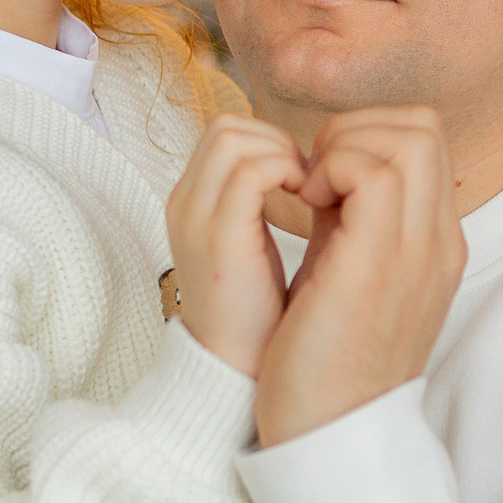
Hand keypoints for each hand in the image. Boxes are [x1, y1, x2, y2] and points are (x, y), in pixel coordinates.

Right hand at [165, 112, 303, 374]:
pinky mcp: (218, 238)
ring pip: (234, 137)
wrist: (240, 375)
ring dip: (285, 154)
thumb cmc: (261, 316)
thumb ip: (269, 200)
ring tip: (314, 192)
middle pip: (227, 126)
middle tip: (315, 181)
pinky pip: (250, 172)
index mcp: (194, 204)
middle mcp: (185, 204)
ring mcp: (196, 219)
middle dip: (280, 141)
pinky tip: (313, 203)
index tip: (310, 179)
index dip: (273, 142)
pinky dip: (287, 173)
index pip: (227, 132)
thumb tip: (317, 165)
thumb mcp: (258, 245)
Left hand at [255, 107, 465, 446]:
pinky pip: (377, 171)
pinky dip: (335, 168)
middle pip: (425, 127)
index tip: (322, 179)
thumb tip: (331, 171)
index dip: (367, 137)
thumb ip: (351, 223)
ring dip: (346, 146)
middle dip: (358, 129)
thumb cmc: (323, 363)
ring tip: (310, 192)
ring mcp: (418, 250)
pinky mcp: (381, 262)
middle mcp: (437, 242)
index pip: (425, 143)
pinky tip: (305, 205)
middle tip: (314, 178)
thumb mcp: (348, 275)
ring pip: (411, 136)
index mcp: (433, 246)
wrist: (328, 435)